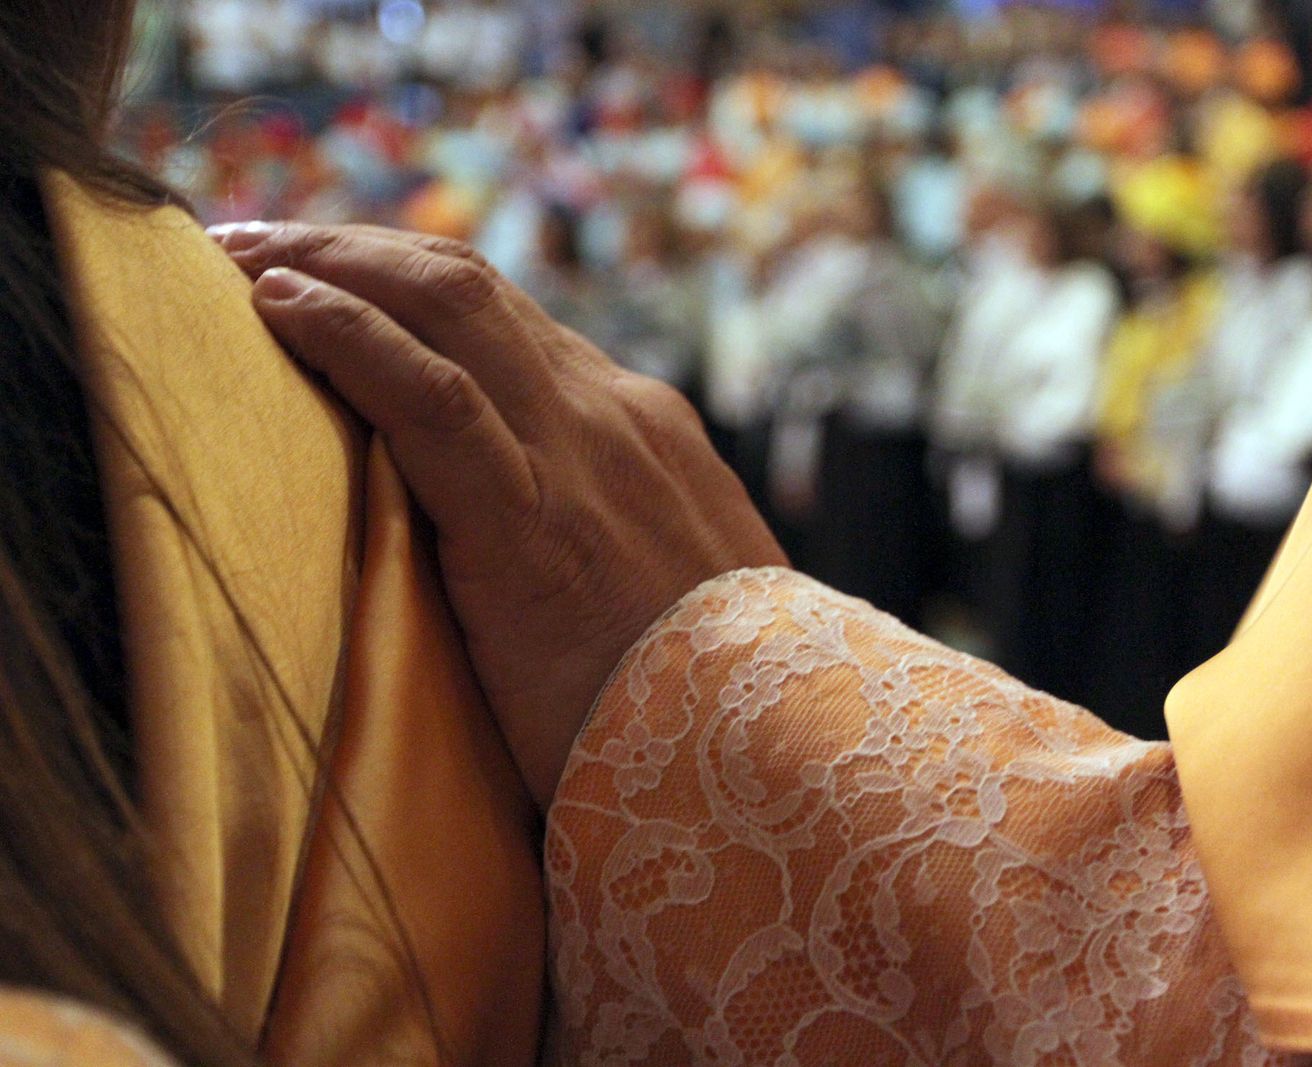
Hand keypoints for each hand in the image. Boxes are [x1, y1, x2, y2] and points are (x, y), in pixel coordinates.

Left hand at [213, 222, 785, 809]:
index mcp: (641, 430)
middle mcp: (614, 416)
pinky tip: (277, 307)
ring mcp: (583, 458)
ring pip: (445, 306)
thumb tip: (544, 555)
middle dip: (349, 247)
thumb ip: (612, 541)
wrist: (780, 761)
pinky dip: (348, 336)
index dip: (402, 281)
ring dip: (329, 263)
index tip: (320, 277)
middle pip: (463, 285)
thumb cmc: (706, 702)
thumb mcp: (669, 590)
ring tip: (233, 254)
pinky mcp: (535, 525)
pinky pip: (431, 397)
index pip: (505, 320)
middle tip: (247, 241)